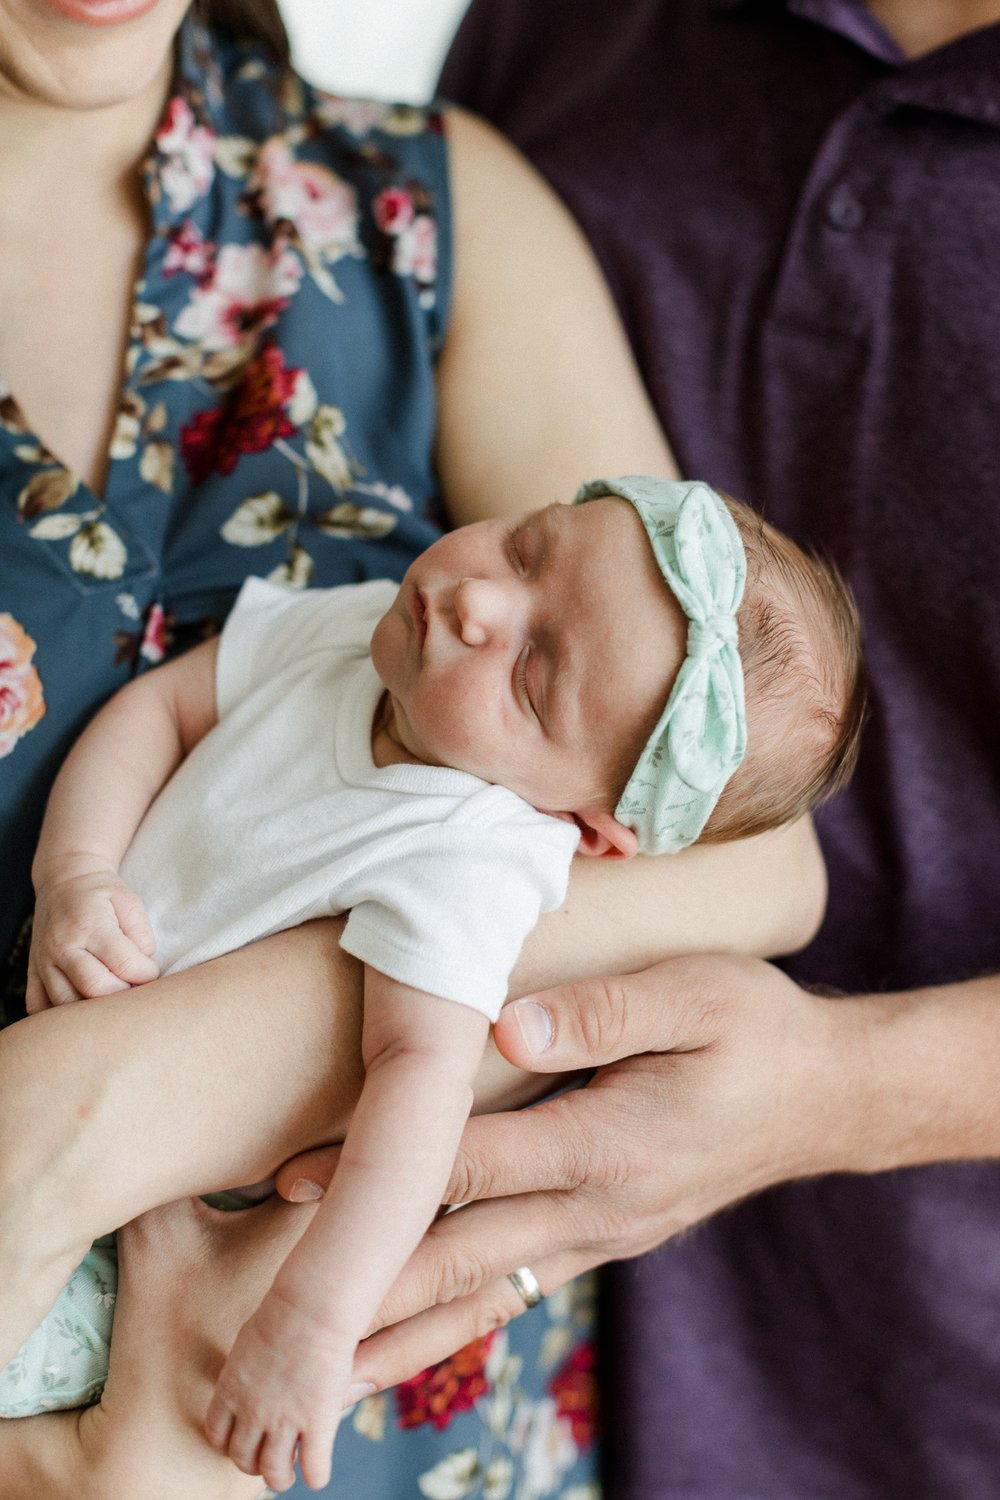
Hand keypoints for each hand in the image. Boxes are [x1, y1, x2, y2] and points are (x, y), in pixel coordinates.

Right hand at [27, 863, 158, 1010]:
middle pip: (94, 988)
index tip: (150, 970)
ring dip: (92, 1009)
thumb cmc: (102, 894)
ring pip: (66, 1003)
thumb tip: (143, 969)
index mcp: (89, 925)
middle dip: (122, 995)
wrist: (64, 881)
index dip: (146, 974)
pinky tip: (78, 1009)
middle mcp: (62, 946)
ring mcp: (43, 962)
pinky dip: (57, 1016)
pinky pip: (37, 1006)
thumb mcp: (129, 902)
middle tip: (131, 986)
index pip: (124, 964)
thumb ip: (142, 935)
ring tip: (109, 997)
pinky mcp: (32, 972)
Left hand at [205, 1284, 352, 1492]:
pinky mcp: (316, 1423)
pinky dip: (315, 1476)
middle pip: (242, 1458)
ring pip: (273, 1473)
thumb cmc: (284, 1312)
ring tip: (290, 1472)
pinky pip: (313, 1469)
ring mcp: (283, 1421)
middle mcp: (252, 1412)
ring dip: (280, 1478)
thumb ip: (247, 1372)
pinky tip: (318, 1470)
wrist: (311, 1306)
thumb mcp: (249, 1343)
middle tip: (268, 1457)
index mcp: (231, 1390)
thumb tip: (253, 1383)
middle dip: (253, 1464)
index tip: (245, 1440)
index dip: (230, 1444)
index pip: (217, 1436)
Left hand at [276, 954, 866, 1387]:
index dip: (374, 1180)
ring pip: (488, 1290)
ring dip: (408, 1330)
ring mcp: (606, 1232)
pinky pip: (523, 1285)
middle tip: (284, 1332)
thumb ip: (601, 1012)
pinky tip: (423, 1338)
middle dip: (368, 1291)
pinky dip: (463, 1318)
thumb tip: (504, 1024)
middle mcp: (598, 1207)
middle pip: (460, 1257)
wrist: (826, 1096)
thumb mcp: (694, 996)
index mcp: (607, 1144)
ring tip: (333, 1374)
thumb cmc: (757, 1030)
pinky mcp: (611, 1235)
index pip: (465, 1167)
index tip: (290, 1190)